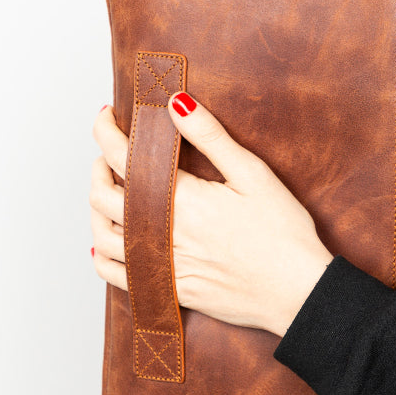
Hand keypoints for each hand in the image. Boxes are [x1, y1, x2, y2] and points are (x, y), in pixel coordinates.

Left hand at [90, 95, 333, 336]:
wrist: (299, 291)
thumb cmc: (285, 233)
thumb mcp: (253, 175)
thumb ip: (211, 137)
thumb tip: (176, 103)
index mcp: (184, 199)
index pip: (123, 158)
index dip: (106, 132)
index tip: (107, 117)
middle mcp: (165, 233)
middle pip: (103, 196)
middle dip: (99, 166)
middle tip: (110, 152)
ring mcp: (166, 265)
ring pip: (104, 237)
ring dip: (97, 210)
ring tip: (108, 192)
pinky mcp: (173, 290)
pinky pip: (119, 277)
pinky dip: (102, 258)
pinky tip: (106, 245)